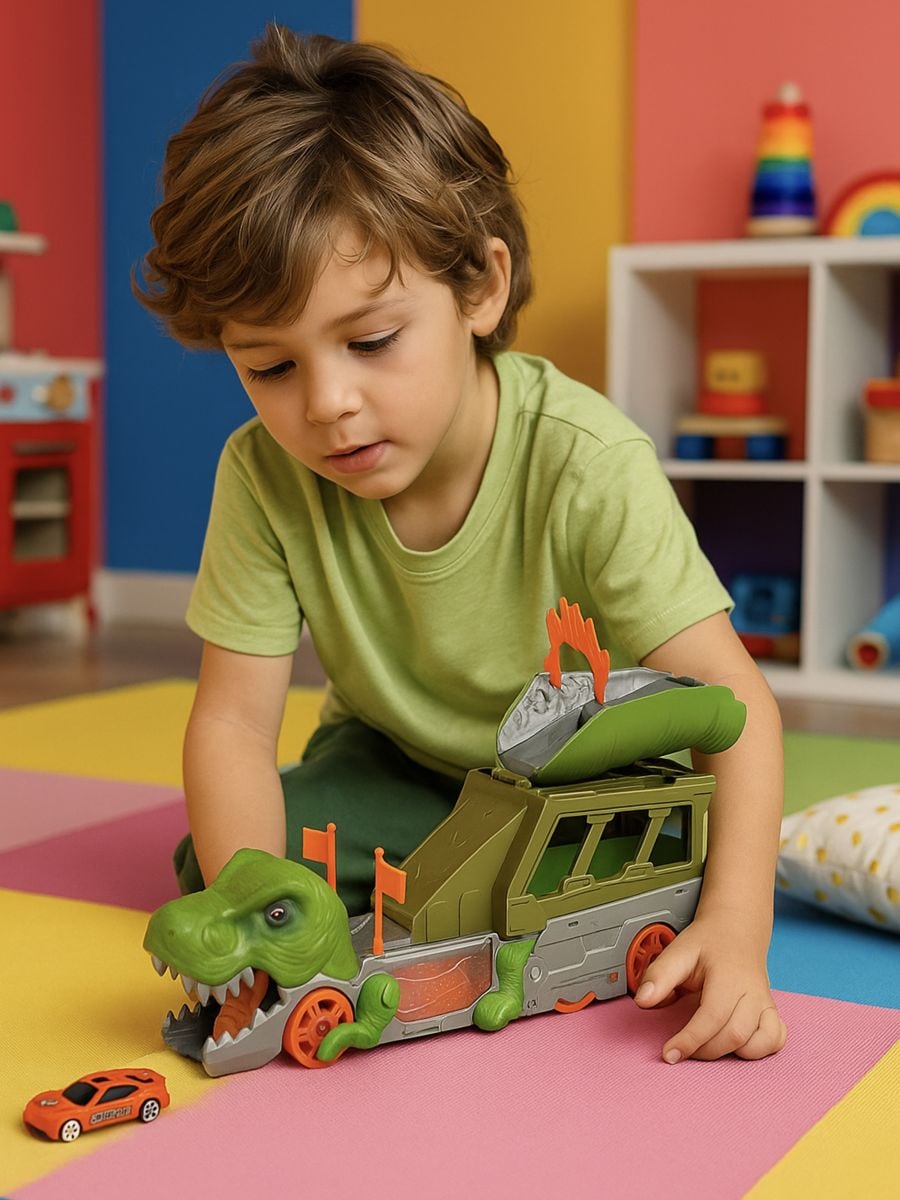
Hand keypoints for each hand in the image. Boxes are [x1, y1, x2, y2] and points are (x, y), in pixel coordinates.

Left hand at [632, 913, 787, 1062]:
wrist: (736, 929)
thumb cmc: (708, 942)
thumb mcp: (679, 950)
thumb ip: (659, 975)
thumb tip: (643, 1000)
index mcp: (728, 975)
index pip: (712, 1016)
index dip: (690, 1040)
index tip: (669, 1053)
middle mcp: (752, 991)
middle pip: (735, 1035)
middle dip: (705, 1051)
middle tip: (681, 1050)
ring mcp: (765, 1002)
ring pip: (758, 1042)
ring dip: (730, 1054)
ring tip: (706, 1045)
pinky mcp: (772, 1011)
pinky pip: (775, 1040)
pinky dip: (758, 1050)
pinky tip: (736, 1045)